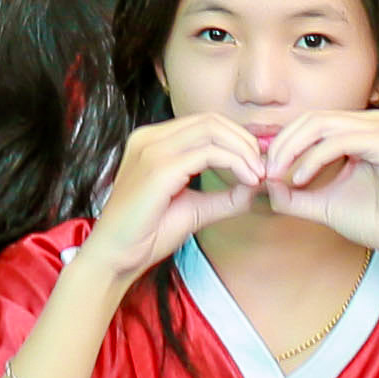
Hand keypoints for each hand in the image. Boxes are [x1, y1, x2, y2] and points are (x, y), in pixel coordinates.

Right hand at [89, 113, 263, 281]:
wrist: (116, 257)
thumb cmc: (147, 234)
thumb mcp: (194, 208)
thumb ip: (224, 196)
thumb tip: (256, 186)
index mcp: (152, 141)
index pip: (205, 123)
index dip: (237, 139)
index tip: (257, 164)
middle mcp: (149, 137)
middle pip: (211, 120)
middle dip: (244, 141)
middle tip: (262, 168)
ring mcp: (151, 149)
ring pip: (212, 131)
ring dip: (243, 151)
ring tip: (257, 175)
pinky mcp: (158, 168)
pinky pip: (208, 153)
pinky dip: (234, 163)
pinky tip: (247, 181)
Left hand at [259, 106, 378, 260]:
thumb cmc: (373, 220)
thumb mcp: (321, 203)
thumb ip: (293, 193)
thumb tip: (264, 184)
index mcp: (359, 129)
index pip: (310, 122)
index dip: (282, 143)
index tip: (264, 171)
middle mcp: (371, 122)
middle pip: (312, 119)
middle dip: (283, 144)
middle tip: (267, 171)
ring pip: (322, 125)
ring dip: (294, 150)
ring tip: (280, 176)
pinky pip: (339, 141)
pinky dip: (314, 158)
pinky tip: (301, 179)